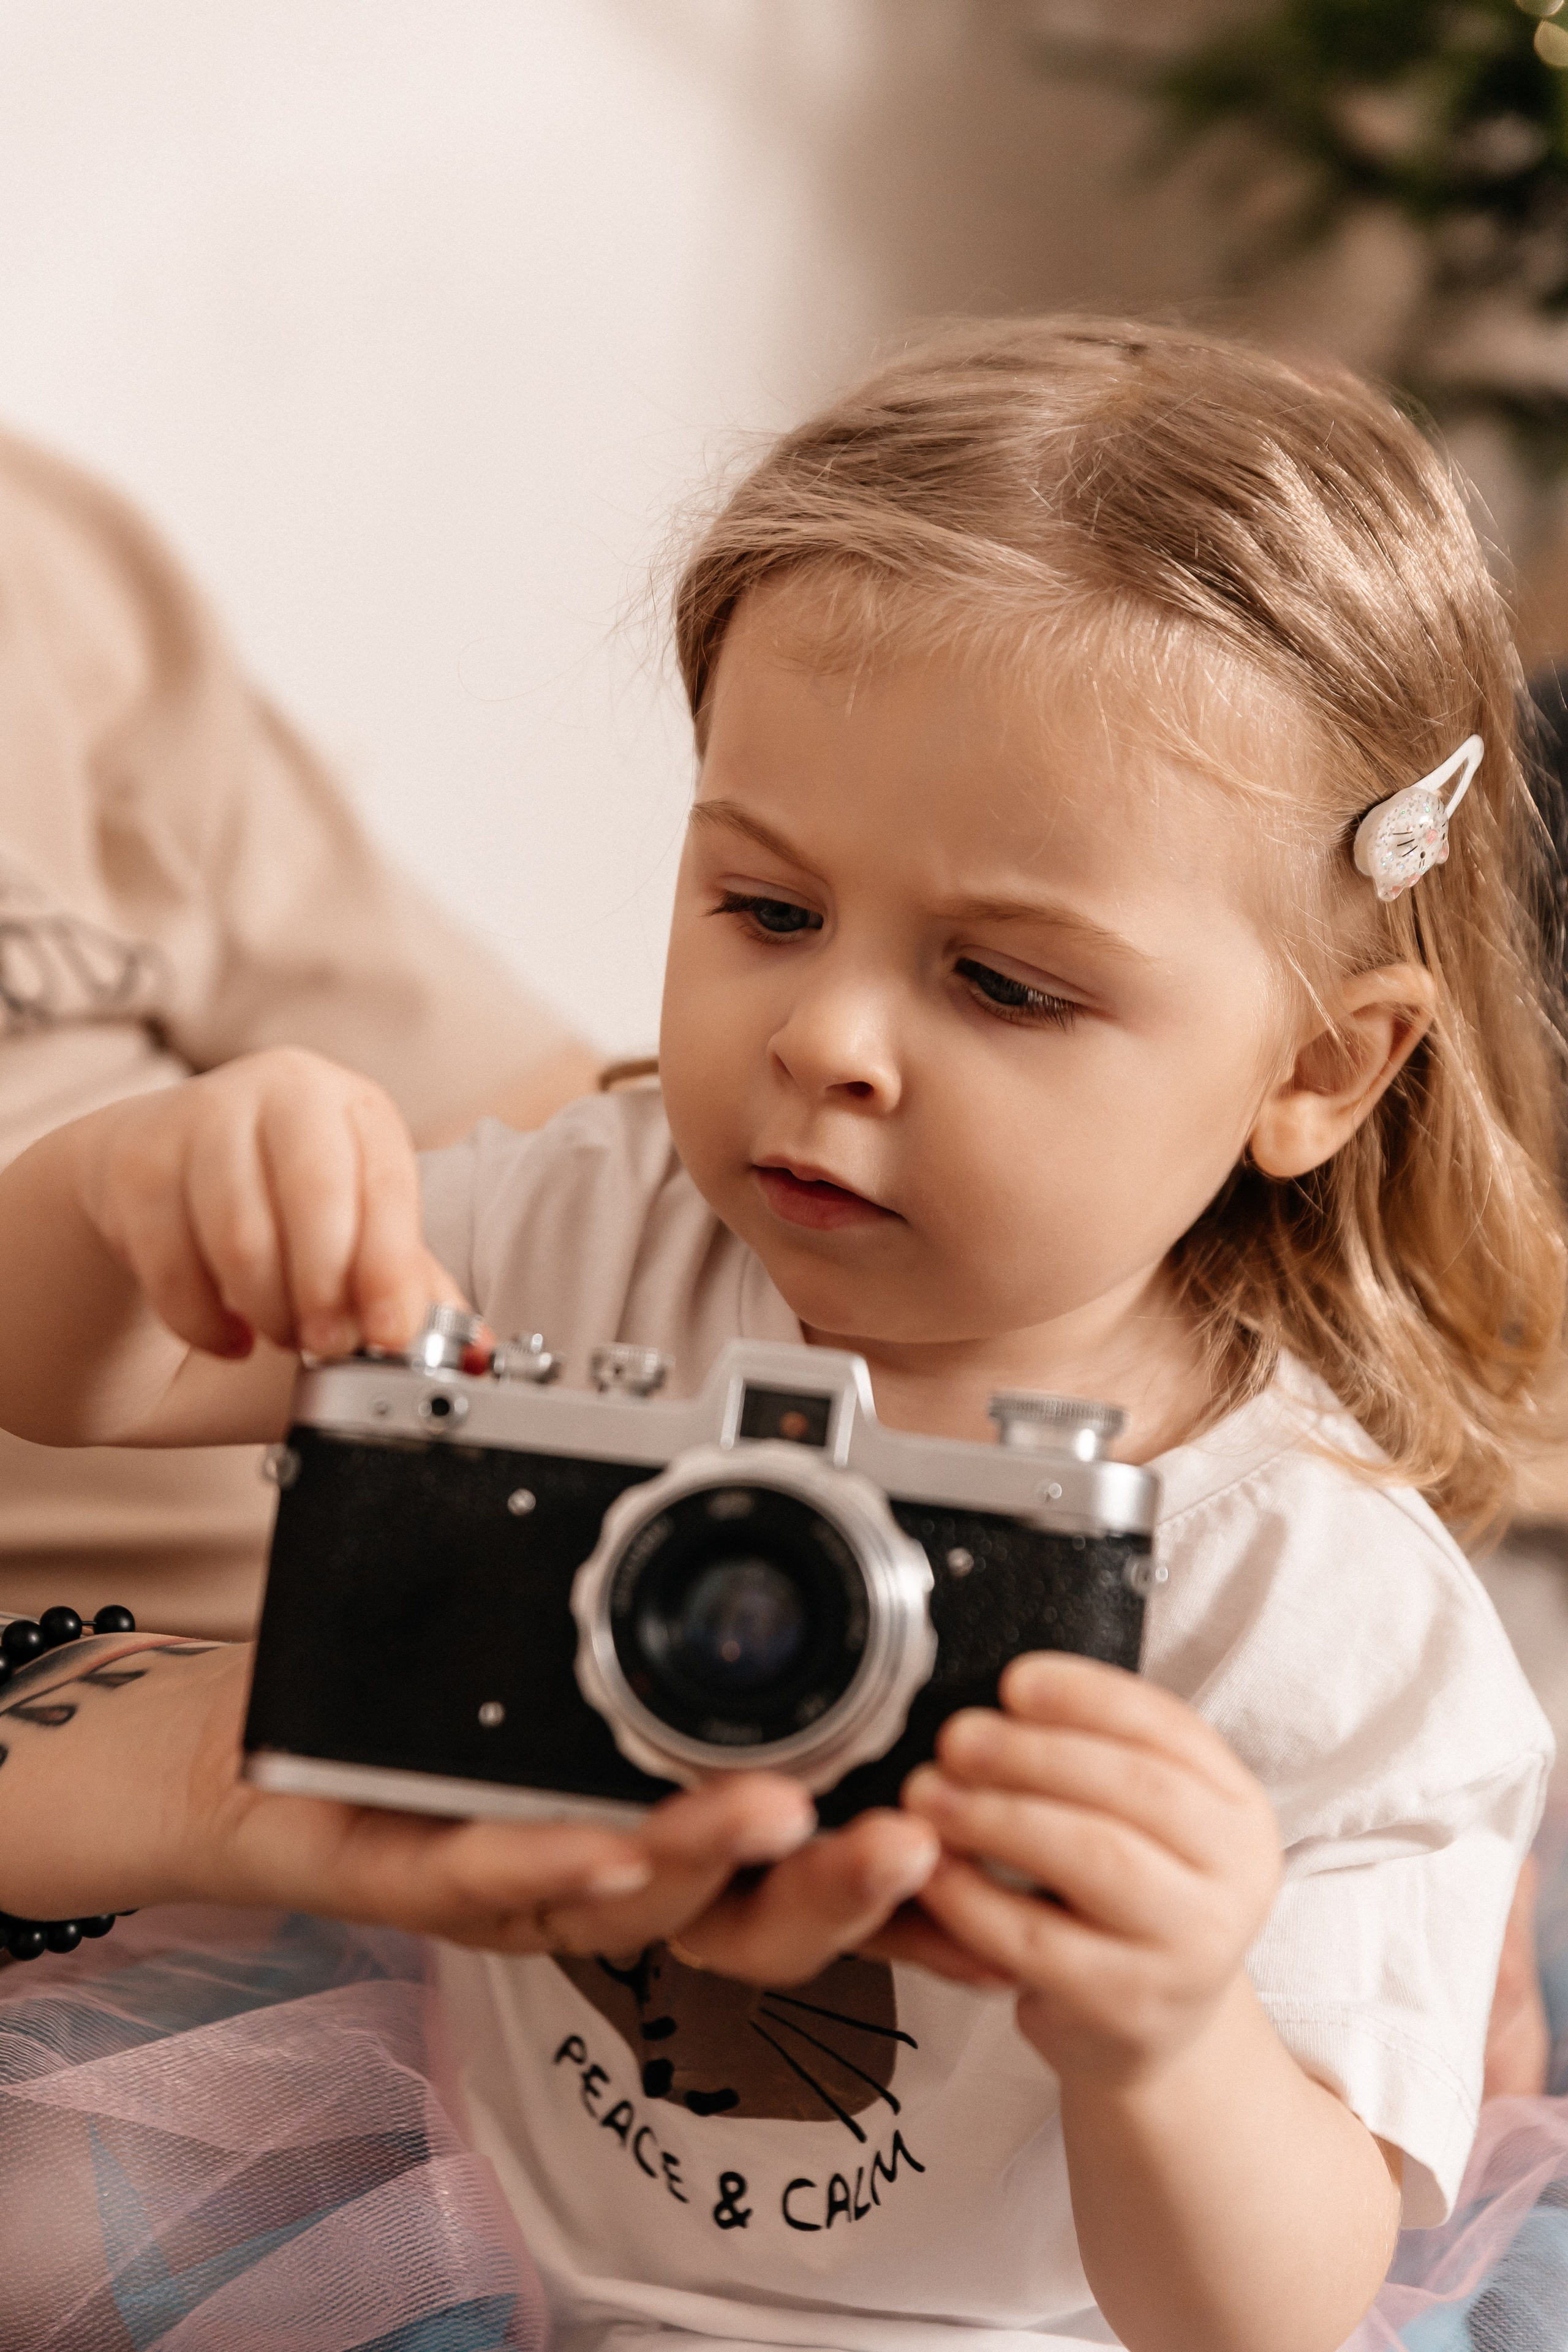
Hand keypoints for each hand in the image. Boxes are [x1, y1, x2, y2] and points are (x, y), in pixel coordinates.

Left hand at [0, 1635, 940, 1980]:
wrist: (245, 1745)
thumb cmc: (423, 1691)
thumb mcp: (566, 1618)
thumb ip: (670, 1575)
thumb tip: (784, 1470)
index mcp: (664, 1820)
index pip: (803, 1858)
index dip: (893, 1865)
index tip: (974, 1818)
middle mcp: (608, 1871)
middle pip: (750, 1920)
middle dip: (841, 1888)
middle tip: (917, 1838)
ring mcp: (518, 1882)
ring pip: (640, 1908)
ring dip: (715, 1863)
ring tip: (781, 1817)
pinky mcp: (416, 1873)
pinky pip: (492, 1879)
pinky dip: (555, 1860)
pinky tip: (608, 1834)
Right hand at [77, 1047, 451, 1362]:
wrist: (167, 1161)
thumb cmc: (283, 1195)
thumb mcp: (356, 1223)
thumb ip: (407, 1283)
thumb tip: (473, 1350)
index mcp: (355, 1106)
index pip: (384, 1183)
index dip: (389, 1266)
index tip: (389, 1334)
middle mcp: (284, 1093)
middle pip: (313, 1195)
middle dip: (326, 1289)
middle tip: (328, 1346)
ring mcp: (203, 1119)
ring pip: (239, 1235)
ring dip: (266, 1309)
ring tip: (282, 1335)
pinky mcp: (138, 1164)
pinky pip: (171, 1264)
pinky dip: (202, 1321)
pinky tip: (227, 1336)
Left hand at [886, 1653, 1280, 2085]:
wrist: (1155, 2028)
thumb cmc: (1128, 1897)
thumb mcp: (1143, 1823)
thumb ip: (1097, 1756)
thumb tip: (1003, 1692)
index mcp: (1239, 1810)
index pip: (1170, 1729)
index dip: (1088, 1696)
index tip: (1013, 1681)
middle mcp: (1236, 1878)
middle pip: (1134, 1789)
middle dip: (1033, 1753)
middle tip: (954, 1737)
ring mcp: (1189, 1949)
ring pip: (1092, 1857)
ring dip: (997, 1814)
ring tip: (928, 1792)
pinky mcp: (1126, 2005)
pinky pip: (1036, 1939)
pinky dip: (972, 1896)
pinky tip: (929, 1868)